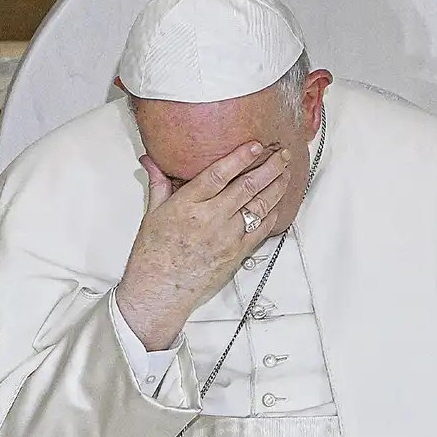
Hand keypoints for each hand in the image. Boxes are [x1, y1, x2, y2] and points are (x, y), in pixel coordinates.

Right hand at [115, 142, 290, 349]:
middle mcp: (210, 219)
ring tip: (286, 172)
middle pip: (247, 187)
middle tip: (281, 153)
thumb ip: (159, 183)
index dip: (240, 157)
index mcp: (186, 205)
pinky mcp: (237, 254)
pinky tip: (278, 203)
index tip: (255, 145)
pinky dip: (272, 214)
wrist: (159, 291)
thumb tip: (150, 160)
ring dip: (277, 187)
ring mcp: (227, 237)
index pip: (219, 174)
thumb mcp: (152, 214)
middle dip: (269, 167)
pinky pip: (261, 230)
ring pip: (260, 206)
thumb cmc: (152, 254)